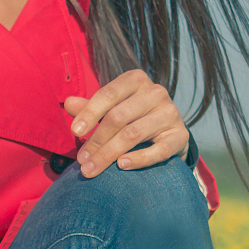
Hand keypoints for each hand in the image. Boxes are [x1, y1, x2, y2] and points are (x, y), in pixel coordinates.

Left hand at [64, 70, 187, 175]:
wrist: (169, 132)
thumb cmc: (133, 117)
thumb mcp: (112, 108)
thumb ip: (91, 108)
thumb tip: (68, 103)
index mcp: (136, 80)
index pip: (109, 94)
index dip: (90, 112)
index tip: (75, 131)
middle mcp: (156, 93)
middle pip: (119, 117)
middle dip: (96, 140)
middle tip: (82, 161)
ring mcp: (170, 113)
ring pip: (134, 134)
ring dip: (109, 154)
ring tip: (92, 168)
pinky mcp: (180, 135)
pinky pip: (159, 150)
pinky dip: (139, 159)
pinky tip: (121, 166)